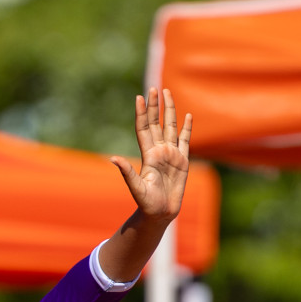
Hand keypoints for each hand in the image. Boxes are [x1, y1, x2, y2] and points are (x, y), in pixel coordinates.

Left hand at [109, 89, 191, 222]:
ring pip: (170, 127)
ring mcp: (171, 155)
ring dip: (169, 111)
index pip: (144, 129)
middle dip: (155, 105)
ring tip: (168, 93)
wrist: (160, 213)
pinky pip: (185, 140)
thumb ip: (127, 172)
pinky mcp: (182, 161)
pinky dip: (186, 128)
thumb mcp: (136, 188)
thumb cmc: (147, 203)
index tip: (139, 97)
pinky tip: (187, 116)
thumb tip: (113, 159)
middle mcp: (158, 151)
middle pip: (156, 123)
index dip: (142, 113)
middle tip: (153, 88)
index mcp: (148, 155)